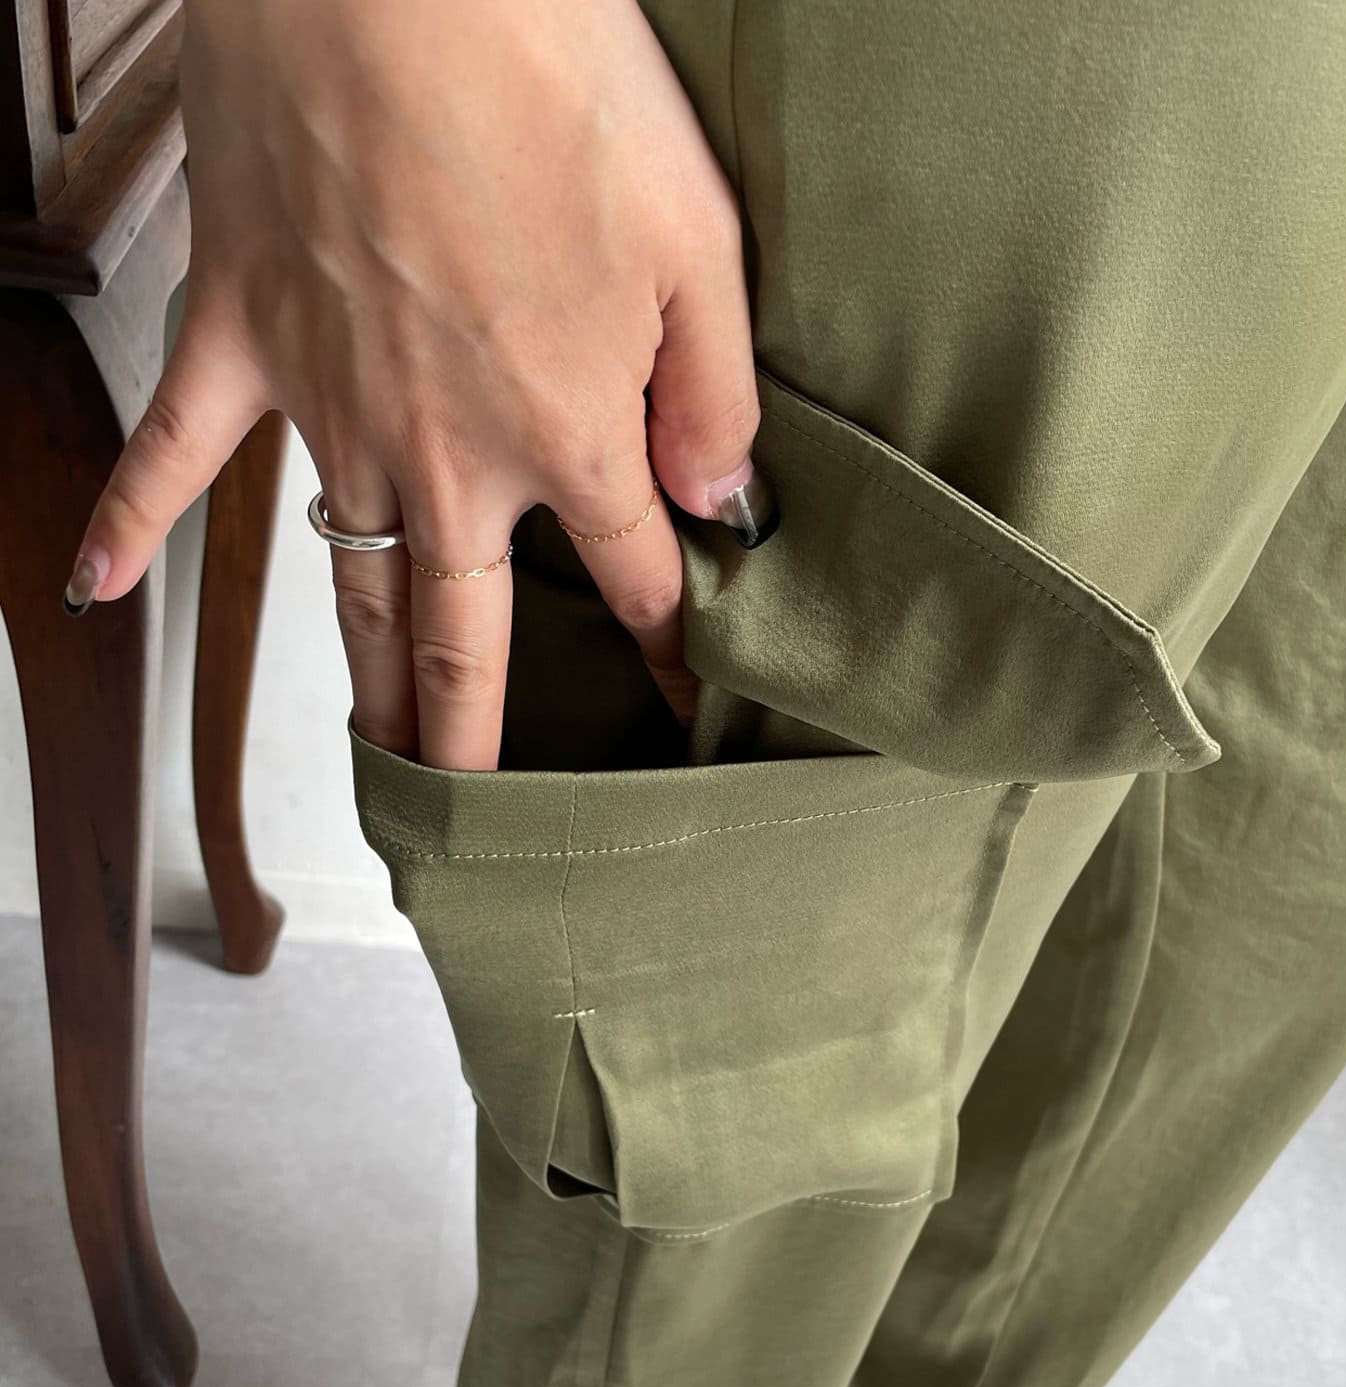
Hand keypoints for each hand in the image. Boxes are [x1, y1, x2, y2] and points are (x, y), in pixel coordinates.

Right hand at [66, 0, 763, 767]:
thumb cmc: (555, 82)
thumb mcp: (696, 240)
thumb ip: (714, 396)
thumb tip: (723, 506)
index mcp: (565, 437)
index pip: (634, 581)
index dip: (671, 646)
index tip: (682, 700)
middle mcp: (444, 455)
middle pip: (466, 641)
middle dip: (481, 740)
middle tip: (477, 819)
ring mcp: (328, 408)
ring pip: (350, 584)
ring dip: (364, 684)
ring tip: (374, 763)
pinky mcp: (238, 336)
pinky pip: (172, 454)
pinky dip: (128, 522)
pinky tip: (96, 594)